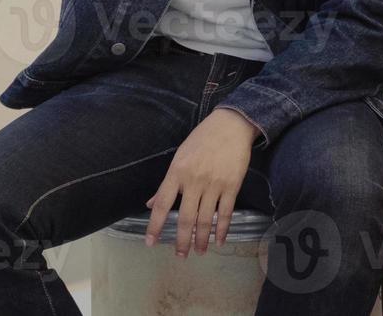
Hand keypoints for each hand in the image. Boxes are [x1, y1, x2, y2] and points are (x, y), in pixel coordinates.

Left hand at [145, 108, 258, 255]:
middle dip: (182, 240)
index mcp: (177, 173)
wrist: (231, 126)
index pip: (162, 204)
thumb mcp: (179, 157)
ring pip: (205, 219)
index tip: (151, 242)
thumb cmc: (202, 140)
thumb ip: (166, 183)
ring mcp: (214, 185)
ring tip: (199, 251)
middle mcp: (194, 181)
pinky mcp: (232, 186)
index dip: (155, 225)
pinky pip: (225, 212)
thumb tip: (151, 203)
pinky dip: (222, 228)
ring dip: (202, 239)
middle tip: (181, 256)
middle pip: (185, 217)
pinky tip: (220, 240)